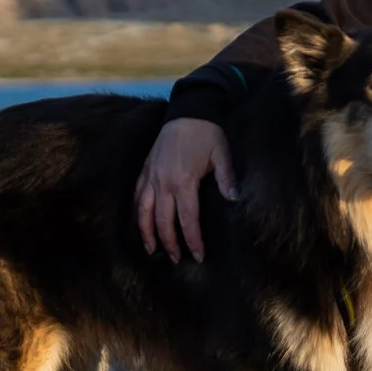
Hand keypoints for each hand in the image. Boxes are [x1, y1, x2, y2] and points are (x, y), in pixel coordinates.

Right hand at [136, 116, 235, 262]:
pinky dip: (137, 212)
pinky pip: (138, 196)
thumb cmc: (207, 133)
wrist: (187, 110)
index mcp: (184, 181)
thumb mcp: (221, 154)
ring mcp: (151, 176)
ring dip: (148, 233)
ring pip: (144, 211)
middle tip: (177, 259)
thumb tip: (234, 200)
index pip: (187, 219)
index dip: (192, 240)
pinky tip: (140, 223)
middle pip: (163, 221)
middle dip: (170, 243)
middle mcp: (164, 182)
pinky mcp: (145, 169)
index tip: (199, 255)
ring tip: (153, 250)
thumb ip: (226, 179)